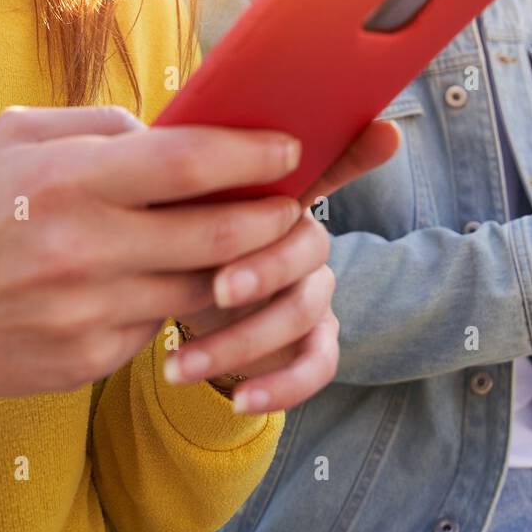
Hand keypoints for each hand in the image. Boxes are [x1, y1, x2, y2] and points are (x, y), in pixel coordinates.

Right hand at [0, 105, 313, 396]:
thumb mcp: (19, 137)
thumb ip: (102, 124)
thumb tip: (175, 132)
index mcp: (68, 180)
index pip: (187, 163)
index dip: (250, 154)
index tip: (288, 148)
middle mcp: (84, 248)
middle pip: (217, 235)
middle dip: (271, 216)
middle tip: (292, 202)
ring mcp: (89, 312)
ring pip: (203, 289)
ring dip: (242, 267)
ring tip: (254, 241)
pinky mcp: (90, 360)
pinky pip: (162, 325)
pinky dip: (180, 300)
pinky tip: (178, 280)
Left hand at [172, 117, 401, 409]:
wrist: (168, 298)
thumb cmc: (172, 235)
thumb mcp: (167, 203)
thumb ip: (172, 171)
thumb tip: (145, 129)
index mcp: (275, 195)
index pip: (326, 162)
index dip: (359, 149)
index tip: (387, 133)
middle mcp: (304, 237)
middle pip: (308, 244)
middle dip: (265, 267)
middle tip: (216, 289)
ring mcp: (314, 290)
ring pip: (304, 309)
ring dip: (243, 340)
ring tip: (179, 365)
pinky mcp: (312, 341)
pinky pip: (319, 364)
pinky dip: (281, 386)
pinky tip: (238, 401)